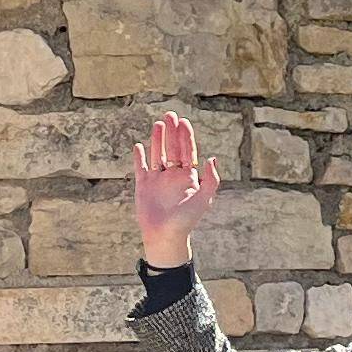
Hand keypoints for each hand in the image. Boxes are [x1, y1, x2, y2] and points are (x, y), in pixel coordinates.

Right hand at [132, 110, 221, 267]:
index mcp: (188, 177)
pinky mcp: (143, 186)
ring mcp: (157, 180)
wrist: (165, 236)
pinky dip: (139, 157)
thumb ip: (211, 180)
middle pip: (172, 149)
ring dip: (157, 140)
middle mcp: (173, 176)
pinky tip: (139, 145)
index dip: (186, 137)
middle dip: (172, 132)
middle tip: (170, 114)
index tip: (183, 122)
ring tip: (158, 124)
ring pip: (157, 154)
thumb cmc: (187, 221)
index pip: (187, 152)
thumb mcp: (204, 199)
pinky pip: (141, 167)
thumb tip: (212, 158)